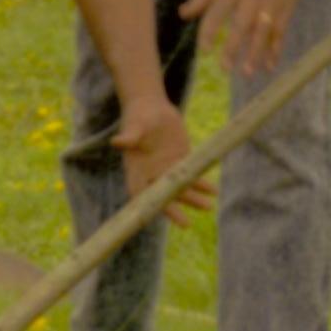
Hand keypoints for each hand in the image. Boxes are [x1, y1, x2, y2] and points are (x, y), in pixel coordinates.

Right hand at [111, 99, 213, 222]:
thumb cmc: (139, 115)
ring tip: (208, 207)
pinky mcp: (180, 161)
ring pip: (181, 189)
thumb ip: (128, 137)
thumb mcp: (135, 125)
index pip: (140, 193)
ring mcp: (167, 169)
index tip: (157, 215)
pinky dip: (202, 184)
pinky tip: (214, 191)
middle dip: (175, 210)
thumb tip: (116, 142)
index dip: (148, 206)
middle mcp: (152, 174)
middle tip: (186, 224)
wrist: (152, 106)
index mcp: (136, 170)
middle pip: (163, 197)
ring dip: (194, 199)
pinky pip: (192, 176)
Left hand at [182, 0, 304, 78]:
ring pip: (263, 31)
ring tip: (247, 73)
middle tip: (225, 68)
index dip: (210, 31)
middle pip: (242, 24)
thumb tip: (183, 14)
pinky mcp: (286, 8)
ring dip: (256, 53)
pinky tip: (269, 66)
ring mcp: (271, 3)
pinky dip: (275, 49)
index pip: (218, 11)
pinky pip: (280, 32)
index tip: (203, 50)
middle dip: (233, 47)